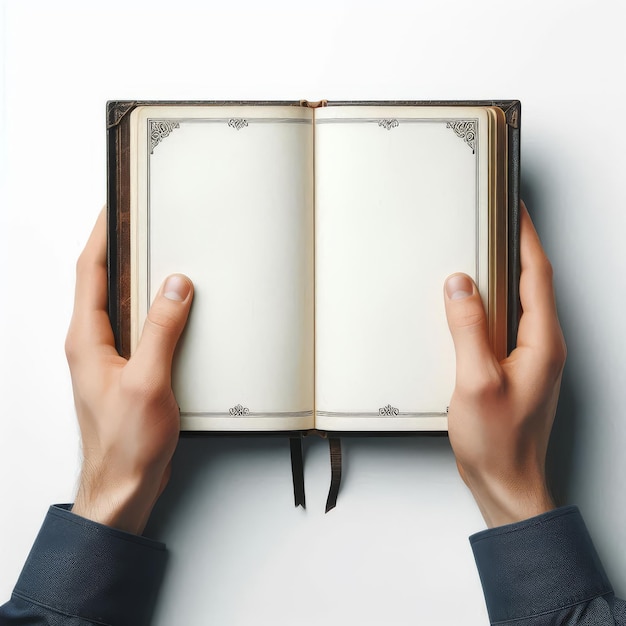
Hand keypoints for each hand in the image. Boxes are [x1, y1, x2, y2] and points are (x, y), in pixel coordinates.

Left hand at [65, 209, 192, 533]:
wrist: (125, 485)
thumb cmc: (125, 444)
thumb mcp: (148, 381)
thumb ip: (162, 330)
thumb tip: (175, 287)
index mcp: (87, 340)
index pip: (90, 272)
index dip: (102, 235)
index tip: (115, 209)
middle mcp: (94, 345)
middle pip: (103, 282)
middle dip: (121, 249)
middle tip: (141, 224)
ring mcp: (110, 358)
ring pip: (123, 305)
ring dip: (139, 279)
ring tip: (161, 257)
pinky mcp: (129, 371)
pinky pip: (140, 328)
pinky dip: (155, 310)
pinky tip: (174, 309)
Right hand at [443, 202, 565, 527]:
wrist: (506, 484)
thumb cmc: (498, 443)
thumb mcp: (476, 382)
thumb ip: (467, 329)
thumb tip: (460, 285)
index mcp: (543, 343)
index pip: (536, 275)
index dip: (525, 237)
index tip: (514, 209)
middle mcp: (543, 346)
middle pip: (531, 283)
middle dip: (514, 247)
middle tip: (493, 222)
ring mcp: (531, 358)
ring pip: (518, 303)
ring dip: (501, 275)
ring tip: (479, 253)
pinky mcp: (516, 368)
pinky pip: (505, 324)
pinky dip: (490, 305)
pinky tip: (470, 305)